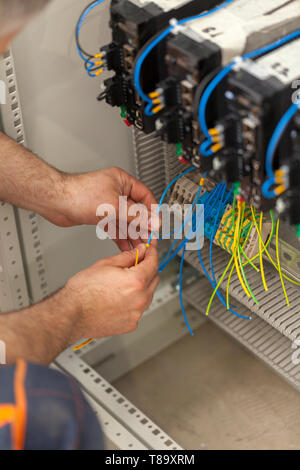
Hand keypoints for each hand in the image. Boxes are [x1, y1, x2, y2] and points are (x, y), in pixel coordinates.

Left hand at [45, 167, 159, 250]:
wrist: (56, 202)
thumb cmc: (79, 194)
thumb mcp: (115, 206)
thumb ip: (136, 216)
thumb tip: (152, 221)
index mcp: (122, 181)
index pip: (145, 196)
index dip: (152, 211)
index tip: (156, 225)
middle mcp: (116, 191)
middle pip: (136, 210)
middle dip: (143, 226)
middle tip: (148, 239)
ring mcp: (108, 203)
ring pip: (125, 220)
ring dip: (132, 234)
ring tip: (139, 246)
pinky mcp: (99, 215)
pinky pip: (115, 226)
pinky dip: (120, 236)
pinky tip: (125, 245)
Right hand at [66, 244, 158, 338]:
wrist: (71, 312)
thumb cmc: (84, 290)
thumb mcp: (107, 264)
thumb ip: (129, 256)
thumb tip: (140, 251)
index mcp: (136, 281)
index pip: (154, 263)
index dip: (152, 253)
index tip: (150, 250)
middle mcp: (140, 299)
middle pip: (154, 279)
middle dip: (147, 270)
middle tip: (135, 264)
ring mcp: (136, 314)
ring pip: (148, 295)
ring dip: (142, 287)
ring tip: (122, 283)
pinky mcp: (130, 324)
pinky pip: (139, 309)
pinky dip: (134, 302)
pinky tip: (119, 298)